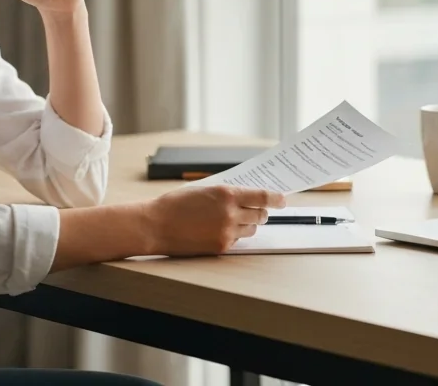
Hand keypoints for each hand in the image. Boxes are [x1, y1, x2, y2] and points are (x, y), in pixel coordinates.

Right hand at [143, 185, 286, 255]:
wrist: (155, 225)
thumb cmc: (175, 205)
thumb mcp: (203, 190)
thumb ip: (225, 194)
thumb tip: (245, 197)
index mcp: (226, 194)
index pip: (262, 196)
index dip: (275, 198)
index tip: (282, 200)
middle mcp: (230, 213)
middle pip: (260, 214)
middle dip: (261, 212)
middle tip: (259, 210)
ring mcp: (226, 232)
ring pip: (251, 229)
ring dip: (248, 224)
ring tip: (234, 220)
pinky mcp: (220, 247)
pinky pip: (237, 240)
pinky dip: (234, 235)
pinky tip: (219, 230)